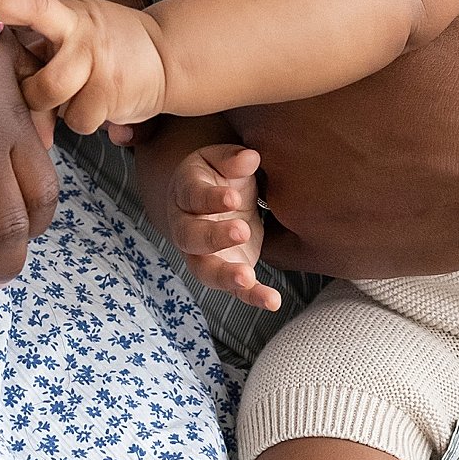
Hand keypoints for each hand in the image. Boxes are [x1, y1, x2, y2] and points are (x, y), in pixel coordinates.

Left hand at [0, 0, 173, 139]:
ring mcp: (102, 70)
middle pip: (43, 84)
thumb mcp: (77, 26)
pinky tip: (97, 102)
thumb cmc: (107, 44)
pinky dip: (84, 117)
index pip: (38, 6)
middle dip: (30, 95)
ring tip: (76, 93)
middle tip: (34, 90)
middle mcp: (86, 41)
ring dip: (59, 108)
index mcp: (70, 17)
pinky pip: (80, 122)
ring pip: (58, 107)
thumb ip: (41, 46)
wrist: (167, 55)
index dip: (8, 6)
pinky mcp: (115, 97)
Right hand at [164, 142, 281, 310]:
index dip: (210, 198)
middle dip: (213, 237)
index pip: (193, 196)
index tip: (233, 198)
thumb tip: (250, 158)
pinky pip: (234, 288)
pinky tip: (272, 301)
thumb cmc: (221, 175)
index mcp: (185, 192)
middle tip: (242, 231)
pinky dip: (252, 296)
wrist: (218, 200)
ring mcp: (202, 255)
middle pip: (191, 237)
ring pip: (206, 270)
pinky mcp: (225, 271)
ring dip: (225, 276)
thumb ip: (234, 160)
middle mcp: (186, 227)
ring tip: (247, 279)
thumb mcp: (225, 160)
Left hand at [242, 0, 458, 279]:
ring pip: (251, 190)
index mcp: (277, 70)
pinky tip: (331, 201)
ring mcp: (297, 201)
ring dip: (274, 176)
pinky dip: (295, 225)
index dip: (241, 70)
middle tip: (305, 116)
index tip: (267, 70)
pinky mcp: (328, 251)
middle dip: (256, 121)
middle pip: (229, 130)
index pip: (218, 72)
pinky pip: (281, 243)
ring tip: (326, 160)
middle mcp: (271, 139)